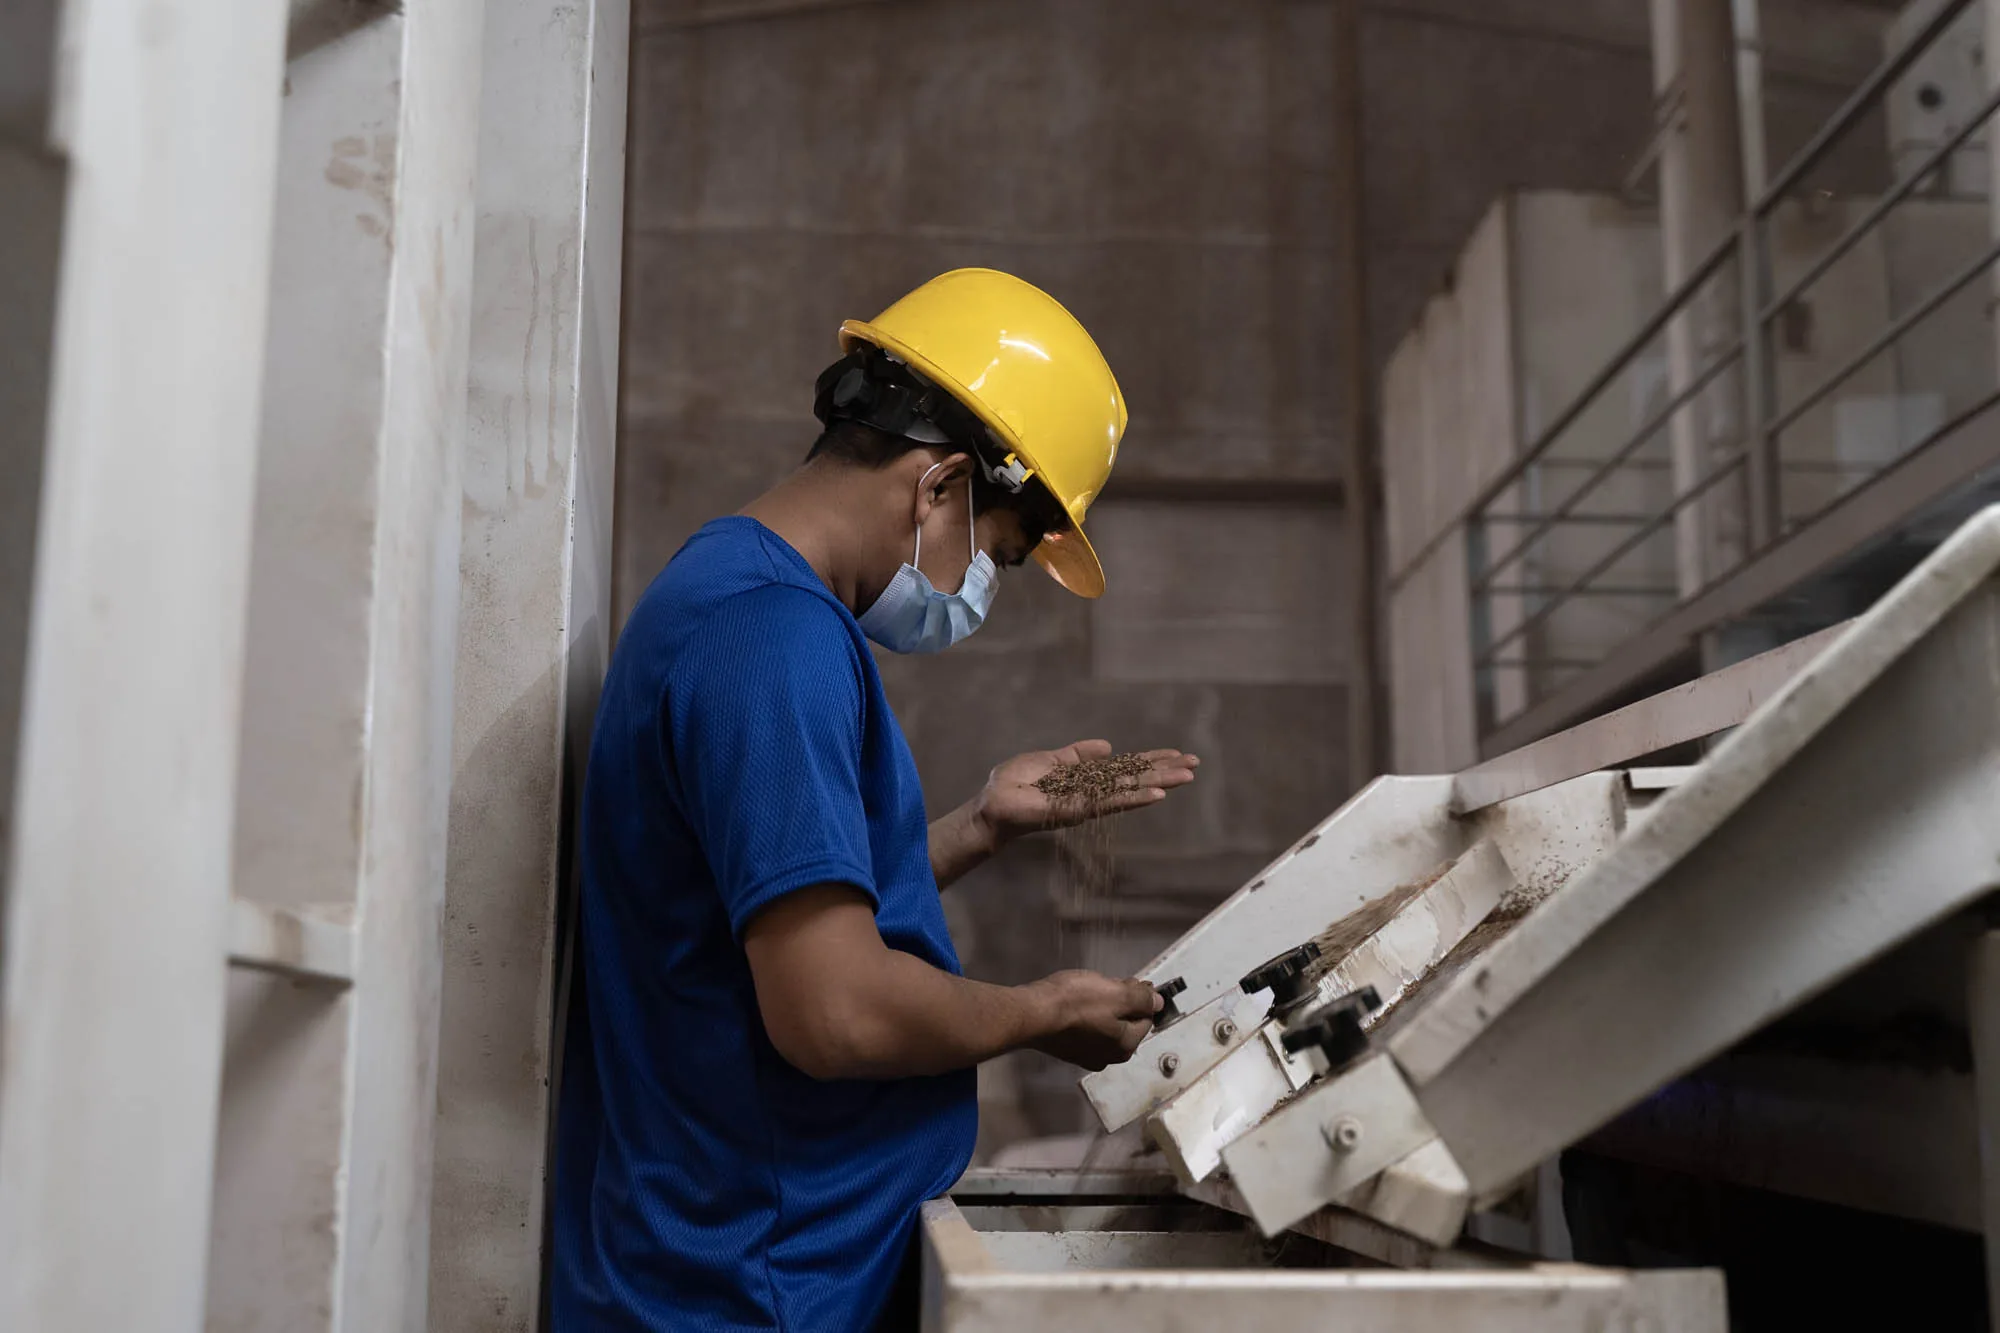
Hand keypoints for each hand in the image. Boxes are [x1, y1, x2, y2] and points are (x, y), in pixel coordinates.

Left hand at [975, 740, 1198, 843]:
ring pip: (1130, 791)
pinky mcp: (1077, 811)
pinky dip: (1134, 798)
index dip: (1151, 760)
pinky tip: (1157, 795)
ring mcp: (1088, 803)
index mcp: (1088, 778)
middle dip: (1165, 771)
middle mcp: (1093, 792)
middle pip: (1136, 779)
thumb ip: (1077, 754)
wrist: (991, 805)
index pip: (1126, 767)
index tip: (1178, 754)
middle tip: (1195, 765)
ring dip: (1159, 784)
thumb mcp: (1049, 759)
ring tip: (1186, 777)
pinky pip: (1110, 803)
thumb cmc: (1014, 784)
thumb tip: (1107, 746)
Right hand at [1025, 970, 1160, 1070]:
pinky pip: (1086, 1030)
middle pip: (1125, 1024)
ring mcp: (1085, 1056)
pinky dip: (1085, 1017)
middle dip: (1122, 1003)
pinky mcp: (1065, 1050)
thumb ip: (1141, 999)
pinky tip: (1074, 1004)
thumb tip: (1157, 1003)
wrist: (1031, 1014)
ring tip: (1090, 990)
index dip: (1141, 996)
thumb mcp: (1116, 994)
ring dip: (1103, 1009)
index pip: (1146, 1018)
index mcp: (1125, 1046)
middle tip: (1109, 983)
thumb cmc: (1075, 1002)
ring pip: (1105, 1027)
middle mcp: (1108, 1057)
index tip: (1130, 981)